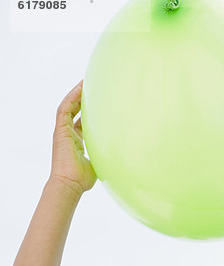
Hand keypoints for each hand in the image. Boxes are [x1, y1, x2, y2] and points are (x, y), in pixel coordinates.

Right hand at [50, 80, 96, 195]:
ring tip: (85, 81)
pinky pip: (64, 109)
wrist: (70, 184)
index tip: (99, 102)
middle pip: (74, 111)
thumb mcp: (98, 162)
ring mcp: (62, 132)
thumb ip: (105, 155)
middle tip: (92, 85)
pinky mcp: (59, 131)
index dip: (89, 111)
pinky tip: (80, 89)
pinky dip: (71, 98)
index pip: (82, 121)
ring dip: (76, 94)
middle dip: (82, 98)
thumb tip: (122, 154)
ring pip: (68, 106)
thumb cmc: (83, 179)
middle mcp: (68, 134)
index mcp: (76, 142)